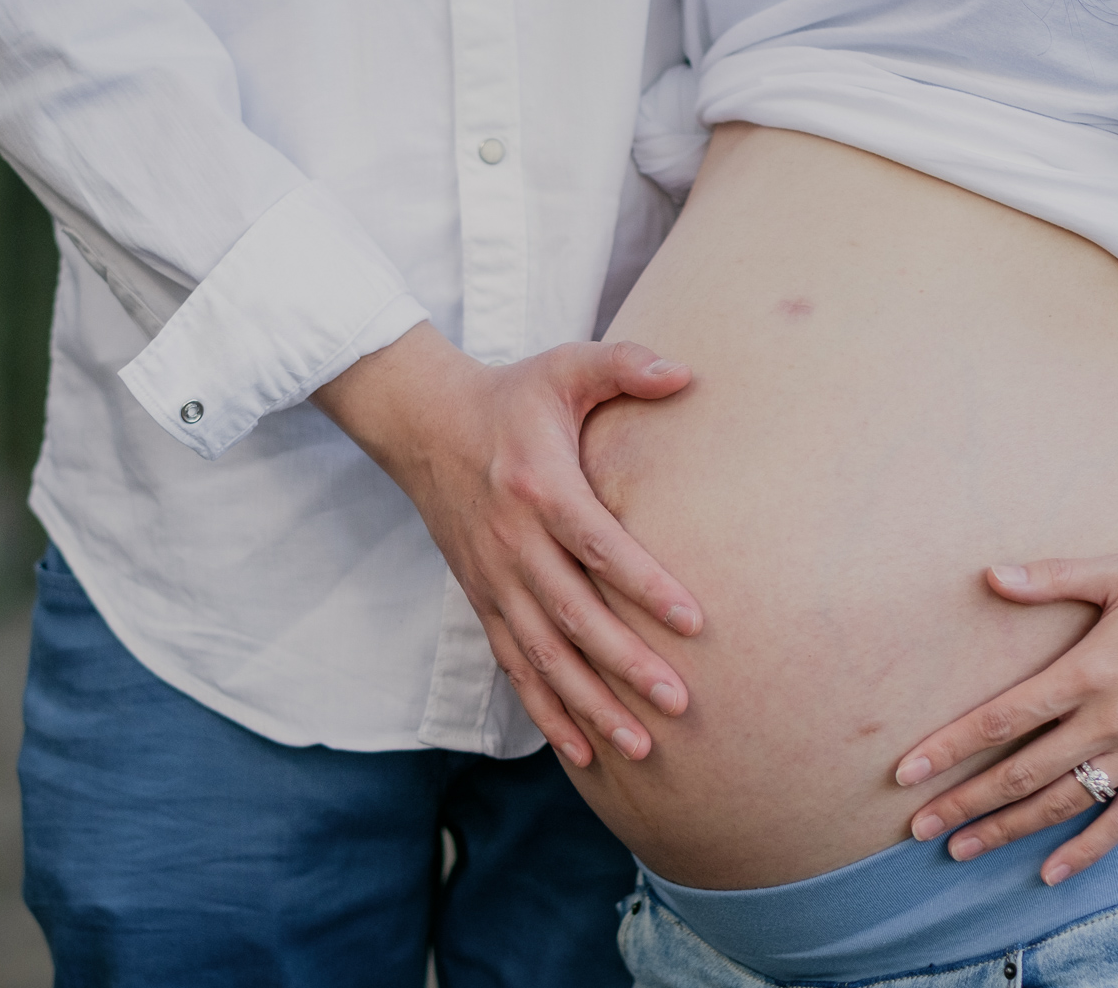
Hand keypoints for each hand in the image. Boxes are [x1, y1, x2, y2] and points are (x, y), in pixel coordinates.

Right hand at [313, 323, 702, 766]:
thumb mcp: (564, 367)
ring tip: (641, 745)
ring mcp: (494, 579)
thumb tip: (686, 373)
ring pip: (544, 655)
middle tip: (678, 702)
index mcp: (541, 487)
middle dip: (626, 665)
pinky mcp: (483, 601)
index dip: (644, 585)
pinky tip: (582, 751)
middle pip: (573, 616)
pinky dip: (546, 711)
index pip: (597, 546)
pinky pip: (515, 666)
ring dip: (590, 705)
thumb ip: (624, 366)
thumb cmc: (511, 396)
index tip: (694, 621)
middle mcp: (513, 543)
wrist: (423, 424)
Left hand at [894, 551, 1117, 884]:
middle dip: (964, 803)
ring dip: (1008, 830)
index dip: (951, 748)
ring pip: (1062, 804)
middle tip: (918, 826)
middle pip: (1021, 773)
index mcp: (1088, 672)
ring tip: (961, 849)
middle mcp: (1110, 721)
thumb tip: (988, 575)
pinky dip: (1086, 850)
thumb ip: (1049, 579)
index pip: (1002, 720)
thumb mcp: (1117, 572)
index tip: (908, 772)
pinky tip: (1050, 872)